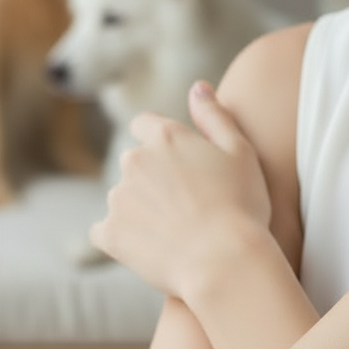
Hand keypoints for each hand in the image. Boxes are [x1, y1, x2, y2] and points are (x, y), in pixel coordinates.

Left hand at [90, 82, 271, 295]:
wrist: (226, 262)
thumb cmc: (242, 206)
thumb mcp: (241, 152)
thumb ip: (215, 116)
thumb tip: (197, 86)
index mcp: (165, 137)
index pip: (144, 126)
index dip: (160, 143)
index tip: (177, 166)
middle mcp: (134, 161)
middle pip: (134, 163)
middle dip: (152, 179)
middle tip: (186, 206)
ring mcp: (118, 197)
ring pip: (123, 198)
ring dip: (140, 209)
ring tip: (175, 232)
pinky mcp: (109, 233)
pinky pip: (106, 232)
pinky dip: (122, 239)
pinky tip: (150, 249)